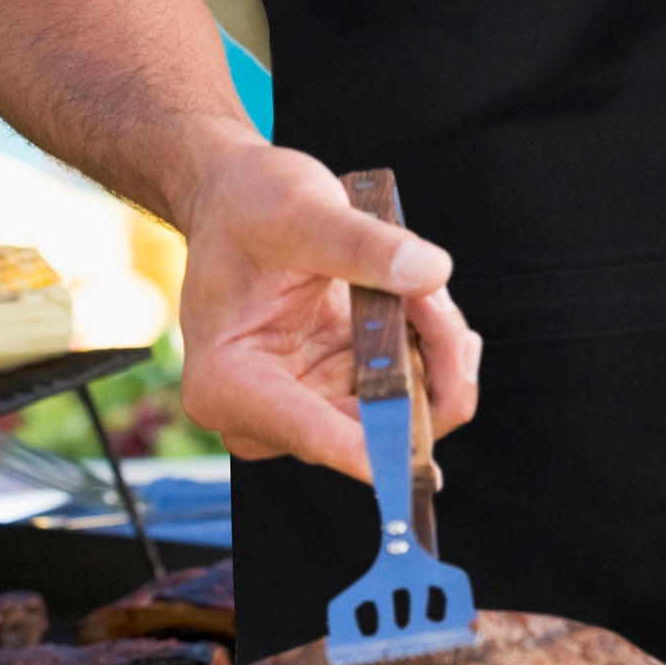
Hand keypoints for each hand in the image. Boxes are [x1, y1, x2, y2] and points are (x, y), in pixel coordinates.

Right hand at [176, 138, 480, 481]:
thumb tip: (430, 274)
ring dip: (437, 353)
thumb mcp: (301, 211)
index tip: (407, 467)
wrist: (241, 197)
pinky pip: (412, 384)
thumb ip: (362, 244)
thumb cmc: (250, 206)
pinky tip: (426, 300)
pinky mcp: (347, 382)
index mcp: (228, 383)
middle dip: (426, 372)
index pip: (304, 430)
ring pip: (406, 411)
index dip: (362, 449)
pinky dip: (433, 345)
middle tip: (436, 301)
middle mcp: (268, 412)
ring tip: (428, 290)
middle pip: (370, 431)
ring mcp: (313, 400)